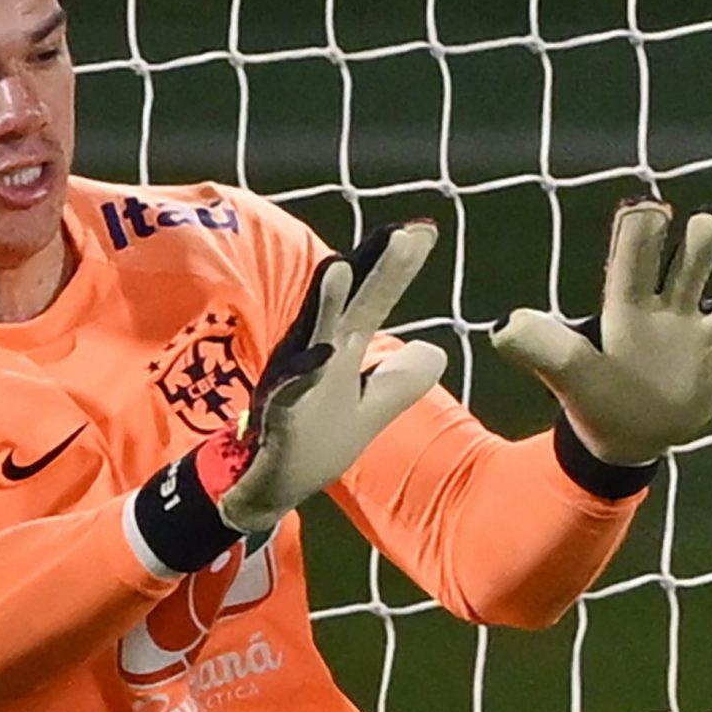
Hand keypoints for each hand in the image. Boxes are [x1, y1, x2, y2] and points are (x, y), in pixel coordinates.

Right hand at [207, 221, 447, 534]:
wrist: (276, 483)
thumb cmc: (320, 438)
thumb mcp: (373, 407)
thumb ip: (403, 377)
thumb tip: (436, 349)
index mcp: (342, 346)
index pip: (374, 297)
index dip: (397, 266)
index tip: (425, 229)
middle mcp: (319, 351)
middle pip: (351, 302)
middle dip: (374, 266)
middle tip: (400, 233)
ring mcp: (298, 378)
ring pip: (314, 333)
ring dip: (326, 300)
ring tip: (340, 263)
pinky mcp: (282, 410)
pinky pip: (293, 387)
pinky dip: (306, 369)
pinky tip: (324, 354)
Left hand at [492, 201, 711, 467]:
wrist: (625, 436)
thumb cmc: (592, 395)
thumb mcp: (566, 373)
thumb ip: (541, 349)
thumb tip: (504, 327)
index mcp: (629, 305)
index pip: (635, 260)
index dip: (642, 232)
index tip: (650, 211)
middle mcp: (672, 308)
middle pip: (696, 257)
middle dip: (704, 239)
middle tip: (706, 231)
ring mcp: (706, 336)